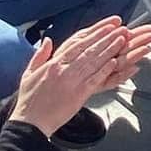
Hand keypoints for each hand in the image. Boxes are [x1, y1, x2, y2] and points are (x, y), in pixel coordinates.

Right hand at [9, 20, 150, 136]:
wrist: (30, 123)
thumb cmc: (30, 100)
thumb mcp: (29, 73)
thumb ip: (39, 55)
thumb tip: (48, 40)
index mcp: (54, 64)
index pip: (78, 44)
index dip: (94, 34)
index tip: (106, 26)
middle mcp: (64, 70)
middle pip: (90, 50)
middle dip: (106, 37)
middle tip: (120, 28)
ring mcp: (73, 82)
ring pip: (95, 62)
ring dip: (110, 50)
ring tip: (122, 40)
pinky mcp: (79, 95)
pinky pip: (94, 80)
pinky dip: (105, 70)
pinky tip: (115, 62)